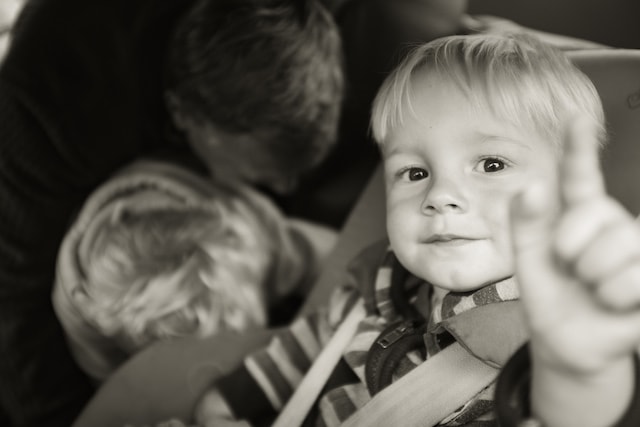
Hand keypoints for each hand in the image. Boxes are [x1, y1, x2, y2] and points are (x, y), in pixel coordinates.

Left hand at [510, 116, 639, 425]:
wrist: (568, 343)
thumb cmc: (549, 296)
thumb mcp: (528, 260)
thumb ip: (525, 222)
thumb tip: (532, 184)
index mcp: (578, 216)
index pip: (581, 176)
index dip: (578, 147)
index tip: (575, 116)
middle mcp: (613, 225)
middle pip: (599, 216)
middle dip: (572, 249)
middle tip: (570, 270)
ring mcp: (637, 252)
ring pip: (622, 248)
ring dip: (595, 278)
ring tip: (592, 289)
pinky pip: (636, 278)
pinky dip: (615, 298)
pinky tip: (612, 304)